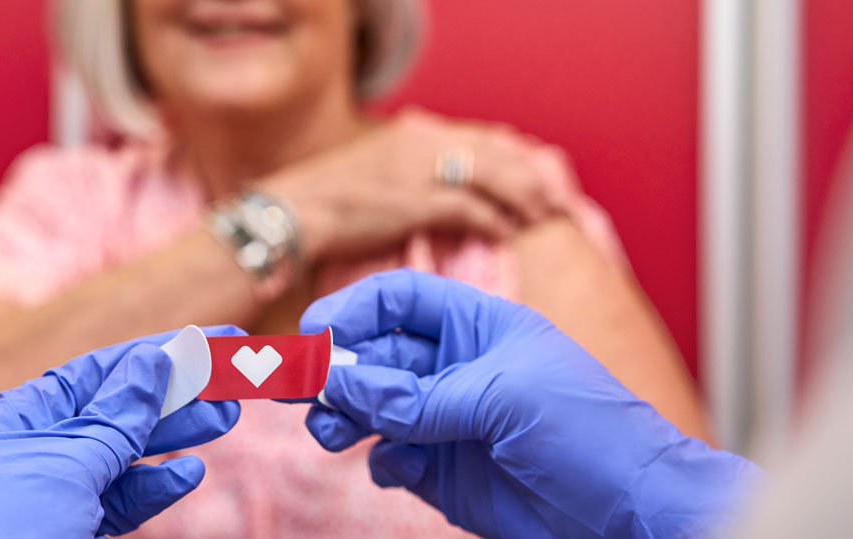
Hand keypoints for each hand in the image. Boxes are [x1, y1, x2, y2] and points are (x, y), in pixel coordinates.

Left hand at [0, 326, 243, 537]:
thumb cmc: (3, 533)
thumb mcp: (66, 466)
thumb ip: (115, 416)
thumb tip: (151, 361)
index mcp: (8, 428)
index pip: (89, 376)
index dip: (148, 356)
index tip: (200, 342)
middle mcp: (30, 457)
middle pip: (115, 414)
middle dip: (174, 397)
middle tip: (228, 379)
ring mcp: (55, 499)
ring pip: (127, 458)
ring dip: (177, 437)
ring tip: (226, 416)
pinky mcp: (76, 532)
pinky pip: (125, 502)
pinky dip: (159, 488)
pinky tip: (191, 473)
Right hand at [261, 109, 572, 260]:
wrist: (293, 212)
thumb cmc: (331, 200)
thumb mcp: (378, 171)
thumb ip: (414, 170)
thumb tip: (445, 187)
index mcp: (415, 132)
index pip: (483, 137)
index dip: (517, 157)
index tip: (538, 176)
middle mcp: (423, 142)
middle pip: (498, 152)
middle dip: (533, 176)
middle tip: (559, 200)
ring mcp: (421, 169)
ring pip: (494, 176)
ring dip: (524, 197)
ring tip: (546, 217)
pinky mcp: (416, 201)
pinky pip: (472, 208)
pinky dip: (496, 220)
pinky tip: (511, 233)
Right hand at [301, 269, 760, 537]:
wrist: (632, 511)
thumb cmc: (589, 431)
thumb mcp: (502, 396)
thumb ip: (417, 394)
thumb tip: (341, 381)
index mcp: (479, 326)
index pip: (402, 300)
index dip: (355, 309)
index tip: (314, 333)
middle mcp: (457, 369)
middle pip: (377, 355)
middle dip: (337, 369)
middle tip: (299, 391)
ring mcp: (449, 422)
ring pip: (374, 408)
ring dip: (345, 415)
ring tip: (332, 431)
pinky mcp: (446, 472)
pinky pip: (391, 458)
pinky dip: (380, 460)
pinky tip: (393, 466)